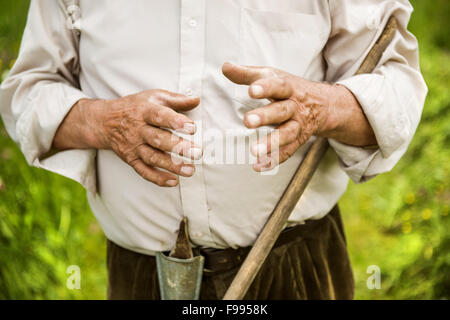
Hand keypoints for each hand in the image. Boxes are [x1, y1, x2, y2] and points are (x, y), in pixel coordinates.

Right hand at [55, 89, 201, 186]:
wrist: (106, 121)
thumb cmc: (136, 107)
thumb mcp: (154, 96)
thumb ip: (177, 99)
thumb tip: (197, 100)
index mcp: (144, 111)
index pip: (160, 116)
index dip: (176, 122)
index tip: (193, 128)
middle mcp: (138, 130)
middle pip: (158, 139)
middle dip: (178, 147)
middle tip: (197, 152)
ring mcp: (134, 146)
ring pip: (152, 157)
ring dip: (172, 166)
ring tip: (191, 170)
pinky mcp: (131, 159)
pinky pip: (143, 171)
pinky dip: (158, 178)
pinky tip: (173, 181)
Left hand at [222, 62, 375, 171]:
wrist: (322, 104)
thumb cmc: (288, 88)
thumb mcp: (271, 76)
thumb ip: (247, 74)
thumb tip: (225, 66)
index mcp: (288, 87)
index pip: (278, 85)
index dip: (265, 87)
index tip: (251, 90)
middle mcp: (295, 107)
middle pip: (282, 111)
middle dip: (266, 117)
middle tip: (247, 121)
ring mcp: (298, 125)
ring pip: (287, 134)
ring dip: (271, 143)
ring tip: (253, 150)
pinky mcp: (298, 141)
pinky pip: (287, 152)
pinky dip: (274, 160)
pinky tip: (258, 166)